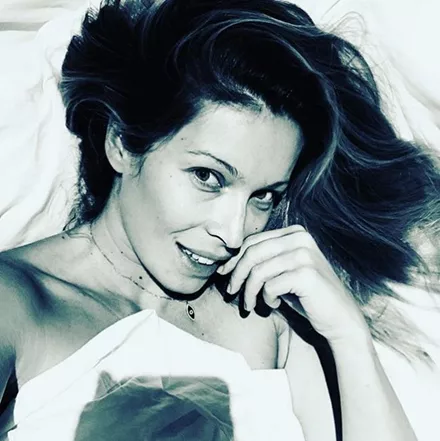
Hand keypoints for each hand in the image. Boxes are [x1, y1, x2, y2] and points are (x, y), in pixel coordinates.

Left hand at [217, 225, 369, 342]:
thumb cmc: (306, 296)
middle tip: (230, 292)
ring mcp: (305, 254)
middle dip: (236, 274)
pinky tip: (274, 304)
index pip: (253, 241)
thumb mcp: (282, 272)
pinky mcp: (306, 274)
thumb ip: (263, 261)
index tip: (223, 274)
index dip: (234, 259)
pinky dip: (266, 298)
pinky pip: (270, 285)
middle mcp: (300, 238)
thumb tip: (227, 263)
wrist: (340, 318)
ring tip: (250, 305)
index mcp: (294, 233)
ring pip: (258, 270)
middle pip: (252, 253)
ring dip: (248, 291)